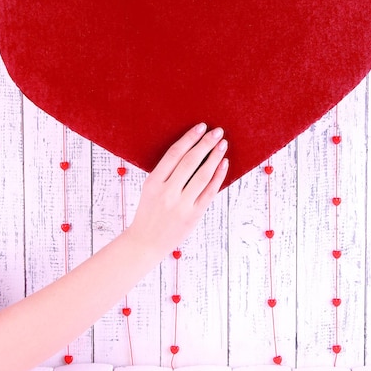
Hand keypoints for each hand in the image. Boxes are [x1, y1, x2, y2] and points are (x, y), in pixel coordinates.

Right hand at [126, 123, 228, 261]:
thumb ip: (166, 173)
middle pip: (190, 162)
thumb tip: (191, 150)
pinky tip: (224, 164)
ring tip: (223, 144)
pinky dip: (218, 176)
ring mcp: (181, 205)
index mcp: (153, 182)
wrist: (146, 242)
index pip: (174, 154)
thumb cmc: (149, 212)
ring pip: (202, 175)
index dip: (189, 138)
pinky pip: (209, 192)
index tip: (201, 127)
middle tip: (217, 131)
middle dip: (205, 144)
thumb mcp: (150, 189)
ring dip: (215, 157)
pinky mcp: (193, 215)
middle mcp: (167, 192)